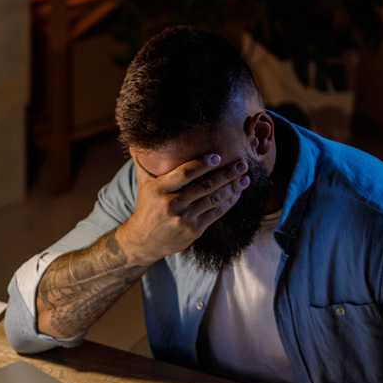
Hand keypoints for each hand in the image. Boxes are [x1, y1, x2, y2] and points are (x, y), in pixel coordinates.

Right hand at [116, 154, 249, 265]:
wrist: (143, 241)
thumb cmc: (146, 207)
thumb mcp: (143, 185)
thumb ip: (144, 164)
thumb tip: (136, 141)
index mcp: (160, 189)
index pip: (184, 174)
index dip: (202, 165)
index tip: (217, 157)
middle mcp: (172, 203)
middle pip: (204, 186)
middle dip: (227, 174)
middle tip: (242, 164)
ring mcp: (184, 218)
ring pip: (213, 200)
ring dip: (232, 188)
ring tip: (245, 178)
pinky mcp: (193, 230)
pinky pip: (215, 214)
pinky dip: (228, 203)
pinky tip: (237, 194)